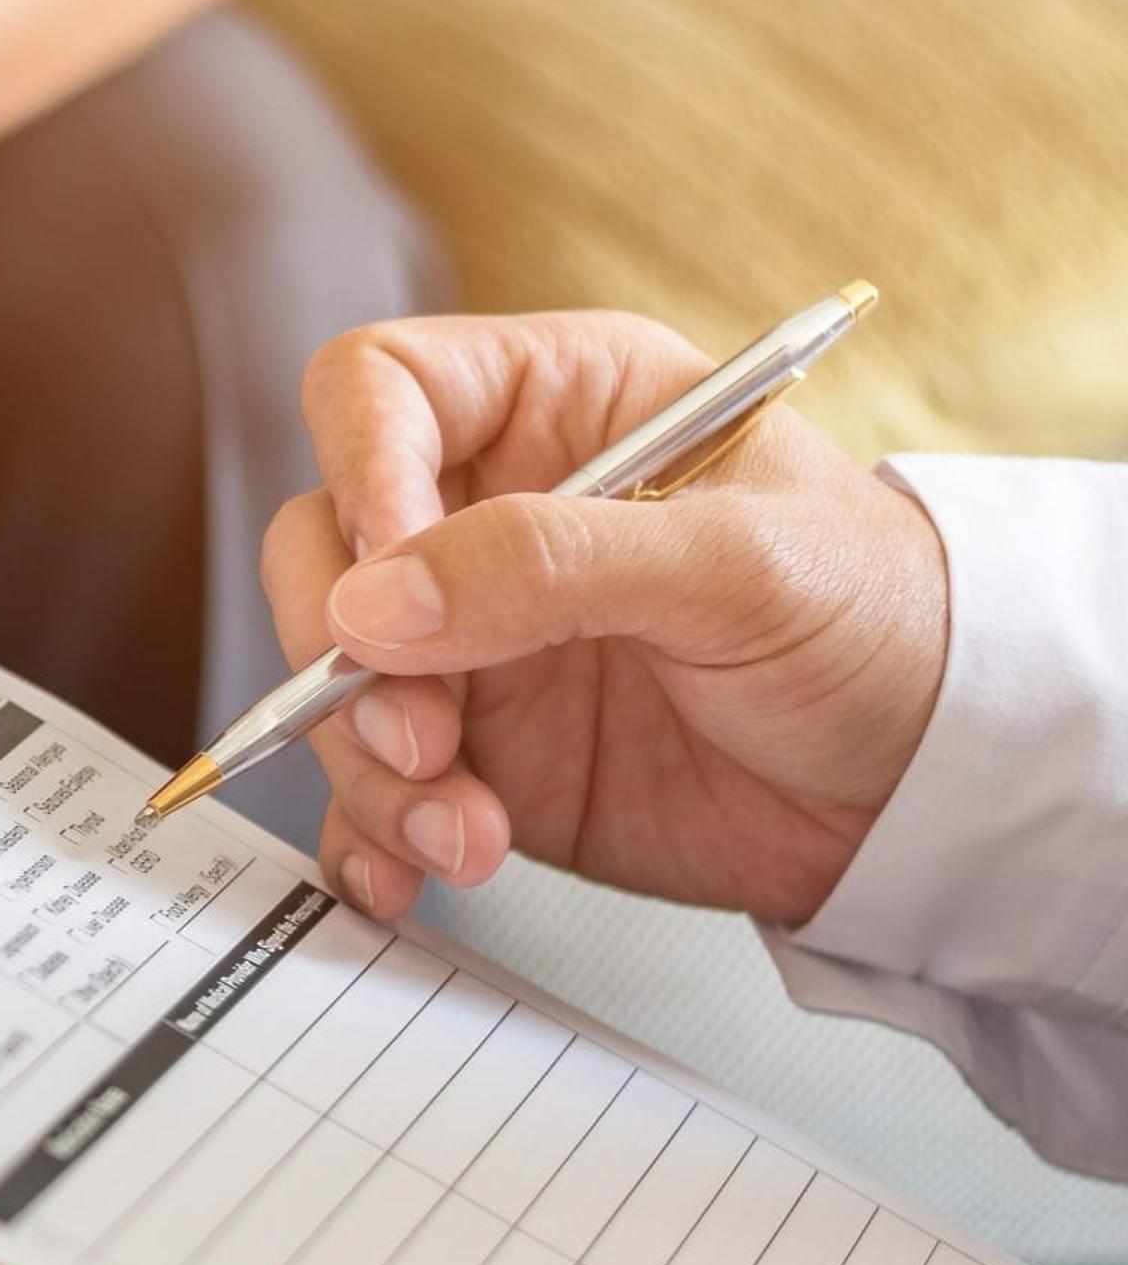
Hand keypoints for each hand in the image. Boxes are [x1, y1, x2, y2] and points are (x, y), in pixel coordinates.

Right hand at [266, 312, 950, 925]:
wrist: (941, 787)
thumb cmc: (884, 619)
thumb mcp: (738, 565)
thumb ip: (552, 563)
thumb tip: (375, 600)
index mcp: (556, 406)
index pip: (381, 392)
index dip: (359, 471)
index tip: (391, 582)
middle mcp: (489, 513)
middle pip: (324, 545)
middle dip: (347, 653)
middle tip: (425, 734)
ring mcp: (474, 640)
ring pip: (332, 678)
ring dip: (368, 765)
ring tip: (465, 829)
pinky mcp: (478, 752)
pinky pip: (368, 787)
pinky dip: (369, 835)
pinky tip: (409, 873)